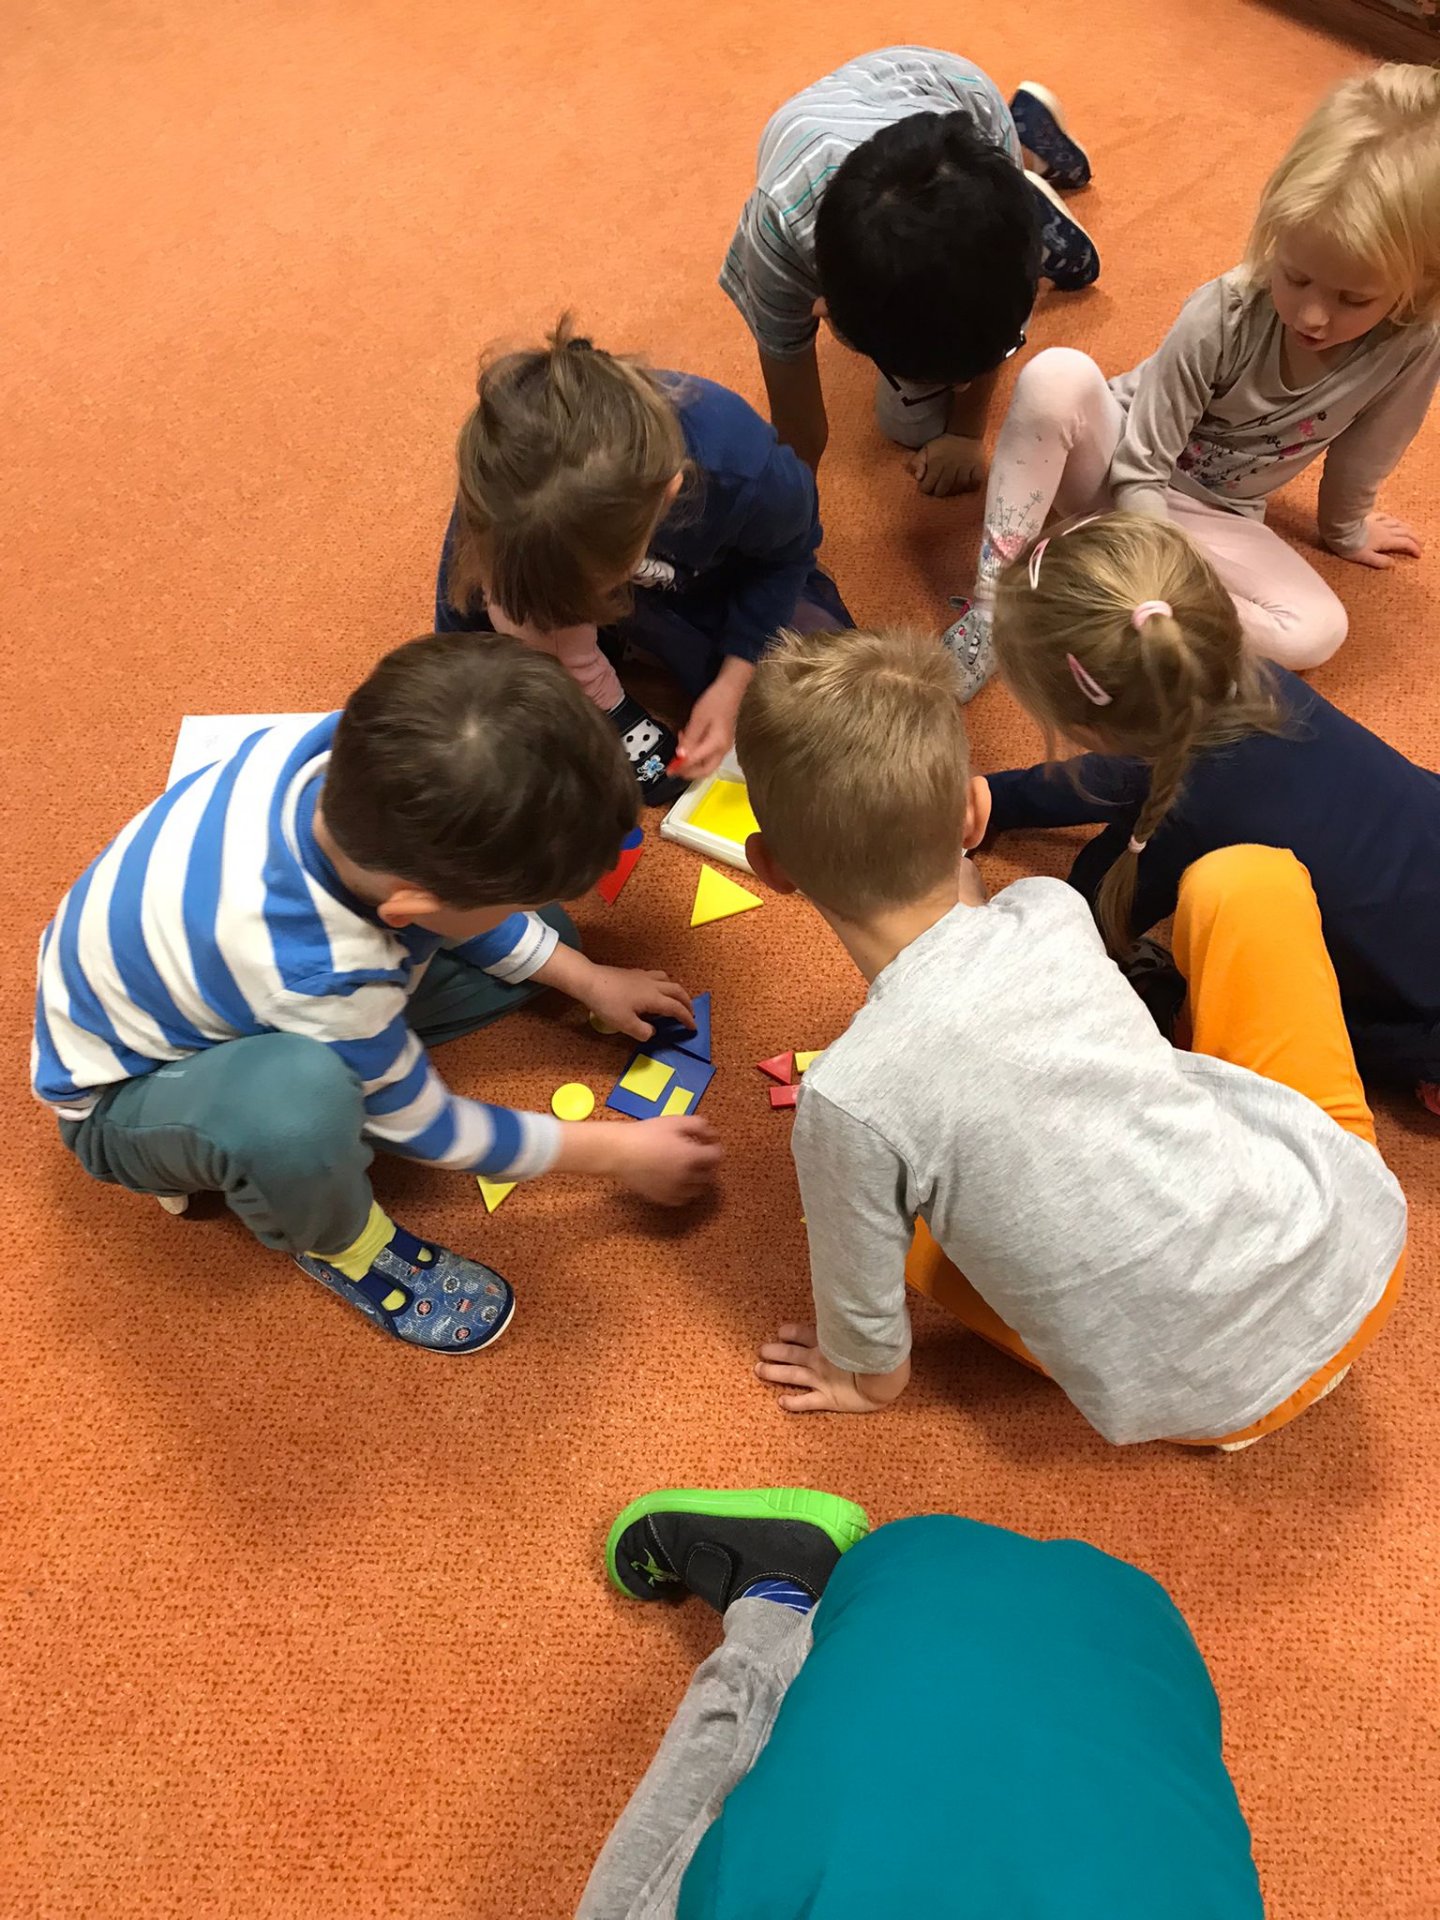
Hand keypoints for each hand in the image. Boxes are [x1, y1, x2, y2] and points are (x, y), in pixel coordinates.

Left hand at [583, 965, 693, 1043]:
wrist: (589, 981)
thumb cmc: (608, 1003)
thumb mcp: (625, 1024)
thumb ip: (643, 1031)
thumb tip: (652, 1031)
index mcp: (654, 998)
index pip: (677, 1008)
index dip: (687, 1018)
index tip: (693, 1027)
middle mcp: (653, 984)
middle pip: (677, 990)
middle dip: (687, 1002)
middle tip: (691, 1012)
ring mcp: (643, 976)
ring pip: (667, 980)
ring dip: (676, 990)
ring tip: (675, 999)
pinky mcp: (634, 973)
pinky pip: (656, 976)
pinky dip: (663, 983)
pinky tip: (654, 989)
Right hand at [611, 1114, 722, 1203]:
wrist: (620, 1152)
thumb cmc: (647, 1133)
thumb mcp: (675, 1121)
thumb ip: (699, 1126)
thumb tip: (713, 1135)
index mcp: (692, 1157)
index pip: (716, 1157)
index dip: (714, 1148)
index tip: (708, 1144)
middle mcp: (687, 1177)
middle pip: (709, 1175)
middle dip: (706, 1164)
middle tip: (696, 1155)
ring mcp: (675, 1190)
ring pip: (697, 1189)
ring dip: (697, 1179)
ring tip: (686, 1168)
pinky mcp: (663, 1199)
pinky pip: (682, 1199)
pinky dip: (684, 1191)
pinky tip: (675, 1180)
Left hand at [675, 664, 750, 782]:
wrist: (730, 689)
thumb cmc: (717, 700)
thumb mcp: (698, 718)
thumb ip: (689, 739)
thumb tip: (681, 754)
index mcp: (717, 744)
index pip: (696, 761)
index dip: (681, 767)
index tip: (670, 770)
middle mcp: (723, 749)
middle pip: (705, 770)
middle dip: (688, 772)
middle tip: (675, 769)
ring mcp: (724, 746)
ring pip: (706, 764)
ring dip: (692, 762)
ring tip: (681, 751)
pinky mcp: (722, 742)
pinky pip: (708, 754)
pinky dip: (697, 754)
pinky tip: (689, 743)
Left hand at [755, 1323, 907, 1413]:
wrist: (886, 1377)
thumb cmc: (877, 1350)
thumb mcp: (861, 1326)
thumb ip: (854, 1314)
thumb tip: (856, 1291)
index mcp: (828, 1342)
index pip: (804, 1334)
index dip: (791, 1333)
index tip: (780, 1332)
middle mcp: (820, 1360)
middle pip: (792, 1354)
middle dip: (775, 1352)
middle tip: (762, 1350)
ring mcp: (821, 1379)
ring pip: (792, 1375)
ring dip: (774, 1373)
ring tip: (759, 1370)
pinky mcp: (827, 1398)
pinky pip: (806, 1402)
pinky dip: (793, 1402)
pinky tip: (781, 1402)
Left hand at [909, 433, 985, 497]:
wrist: (964, 432)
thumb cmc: (943, 444)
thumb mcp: (926, 449)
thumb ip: (918, 463)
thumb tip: (918, 477)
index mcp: (936, 462)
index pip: (928, 486)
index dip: (925, 488)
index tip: (927, 484)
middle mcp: (951, 466)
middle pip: (942, 490)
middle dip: (938, 491)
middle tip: (939, 487)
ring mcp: (966, 468)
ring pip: (958, 488)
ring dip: (953, 490)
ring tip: (951, 486)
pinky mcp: (978, 468)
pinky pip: (975, 483)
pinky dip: (971, 486)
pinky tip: (966, 484)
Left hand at [1335, 512, 1422, 569]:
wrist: (1339, 529)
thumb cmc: (1350, 545)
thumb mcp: (1365, 558)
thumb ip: (1379, 561)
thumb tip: (1392, 564)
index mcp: (1385, 540)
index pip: (1404, 543)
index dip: (1414, 548)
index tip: (1418, 554)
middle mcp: (1385, 530)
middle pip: (1405, 532)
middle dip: (1414, 538)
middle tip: (1419, 543)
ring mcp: (1378, 522)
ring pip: (1397, 523)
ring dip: (1407, 528)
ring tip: (1411, 531)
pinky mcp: (1370, 517)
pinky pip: (1385, 516)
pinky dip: (1392, 519)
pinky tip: (1391, 519)